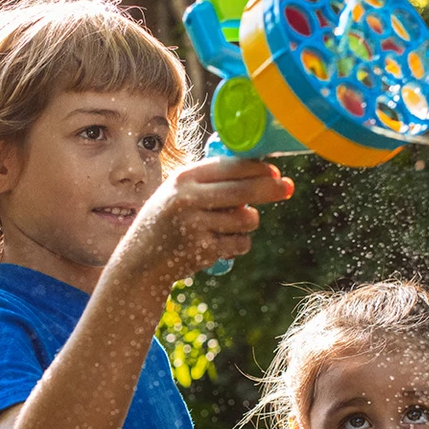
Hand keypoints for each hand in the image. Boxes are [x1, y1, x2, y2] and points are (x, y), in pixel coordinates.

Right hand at [114, 157, 292, 283]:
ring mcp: (195, 226)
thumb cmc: (168, 221)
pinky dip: (238, 243)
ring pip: (246, 219)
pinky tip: (219, 243)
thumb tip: (262, 172)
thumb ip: (211, 180)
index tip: (274, 172)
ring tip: (229, 225)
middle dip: (271, 189)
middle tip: (287, 188)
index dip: (257, 168)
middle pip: (243, 191)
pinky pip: (240, 243)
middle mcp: (187, 200)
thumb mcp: (179, 192)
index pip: (229, 167)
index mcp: (183, 179)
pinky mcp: (203, 251)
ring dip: (248, 222)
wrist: (140, 261)